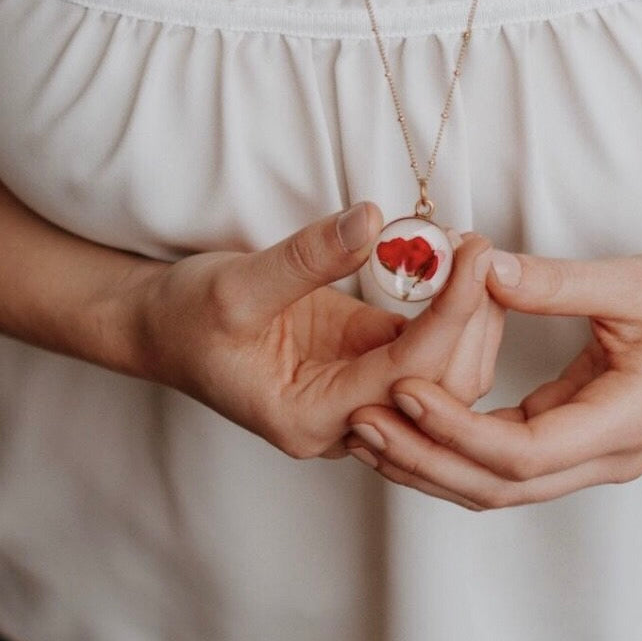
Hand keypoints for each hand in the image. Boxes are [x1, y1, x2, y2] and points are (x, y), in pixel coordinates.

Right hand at [119, 204, 499, 459]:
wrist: (157, 328)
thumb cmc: (185, 319)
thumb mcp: (236, 286)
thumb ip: (306, 259)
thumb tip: (372, 219)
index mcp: (310, 419)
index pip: (407, 375)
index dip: (450, 314)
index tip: (476, 254)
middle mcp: (344, 421)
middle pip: (442, 390)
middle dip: (472, 320)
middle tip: (484, 248)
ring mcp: (357, 392)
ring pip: (444, 375)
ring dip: (468, 317)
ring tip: (472, 252)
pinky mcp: (362, 361)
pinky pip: (423, 345)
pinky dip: (446, 307)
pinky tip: (453, 262)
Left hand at [346, 250, 641, 508]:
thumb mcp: (637, 280)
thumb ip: (557, 281)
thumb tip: (478, 267)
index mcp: (629, 422)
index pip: (524, 454)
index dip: (457, 430)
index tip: (404, 390)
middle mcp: (609, 457)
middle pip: (500, 487)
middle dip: (426, 462)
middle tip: (361, 423)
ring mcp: (594, 459)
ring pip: (499, 487)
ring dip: (433, 465)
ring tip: (368, 432)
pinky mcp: (578, 444)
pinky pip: (508, 465)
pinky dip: (456, 451)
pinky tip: (411, 424)